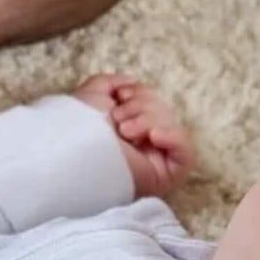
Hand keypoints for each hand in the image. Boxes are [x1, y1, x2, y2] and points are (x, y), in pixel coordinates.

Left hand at [75, 74, 194, 198]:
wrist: (73, 153)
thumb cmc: (77, 126)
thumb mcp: (92, 94)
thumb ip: (111, 82)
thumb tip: (132, 82)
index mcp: (129, 128)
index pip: (152, 103)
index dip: (140, 94)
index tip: (120, 96)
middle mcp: (143, 145)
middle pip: (164, 112)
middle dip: (142, 107)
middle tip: (118, 121)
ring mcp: (156, 161)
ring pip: (173, 127)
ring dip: (150, 120)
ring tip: (125, 131)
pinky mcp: (166, 176)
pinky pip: (186, 153)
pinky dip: (173, 137)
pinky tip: (154, 136)